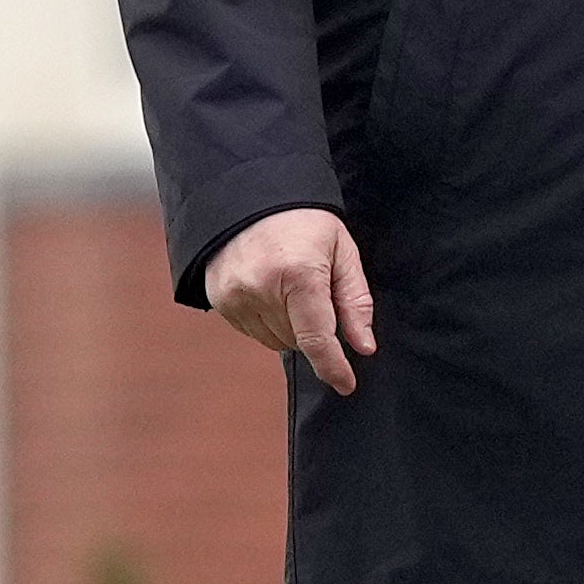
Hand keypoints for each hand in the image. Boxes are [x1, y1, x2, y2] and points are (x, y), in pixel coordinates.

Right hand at [206, 208, 375, 396]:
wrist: (249, 197)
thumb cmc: (305, 222)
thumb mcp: (343, 252)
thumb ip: (355, 302)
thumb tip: (364, 347)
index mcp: (299, 275)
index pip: (317, 338)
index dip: (334, 367)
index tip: (346, 385)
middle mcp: (261, 289)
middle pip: (298, 341)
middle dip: (315, 329)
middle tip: (316, 294)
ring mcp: (235, 296)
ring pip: (275, 340)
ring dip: (290, 327)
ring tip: (290, 287)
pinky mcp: (219, 300)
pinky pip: (252, 331)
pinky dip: (268, 321)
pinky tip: (271, 290)